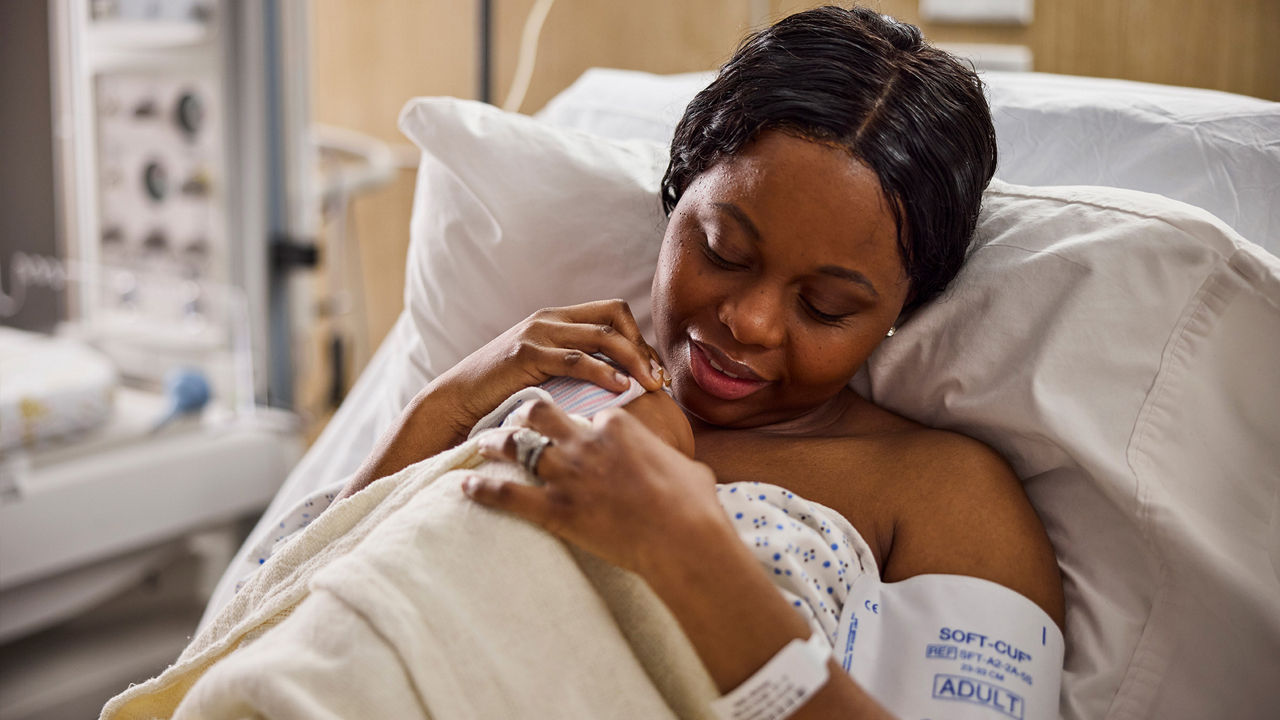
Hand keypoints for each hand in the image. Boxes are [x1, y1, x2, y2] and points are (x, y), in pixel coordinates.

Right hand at [432, 299, 665, 436]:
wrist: (456, 399)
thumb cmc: (503, 393)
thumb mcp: (543, 371)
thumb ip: (573, 366)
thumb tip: (616, 382)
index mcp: (557, 319)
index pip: (614, 313)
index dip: (639, 338)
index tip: (654, 370)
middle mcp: (550, 319)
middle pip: (615, 317)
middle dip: (643, 347)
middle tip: (659, 378)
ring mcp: (538, 333)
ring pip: (602, 336)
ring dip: (633, 360)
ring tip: (650, 384)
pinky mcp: (526, 354)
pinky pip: (576, 358)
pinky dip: (603, 372)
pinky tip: (620, 387)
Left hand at [465, 398, 725, 576]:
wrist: (682, 538)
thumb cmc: (694, 506)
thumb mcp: (689, 469)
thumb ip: (673, 462)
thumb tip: (688, 470)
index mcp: (616, 426)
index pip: (587, 414)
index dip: (577, 423)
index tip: (569, 428)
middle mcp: (585, 442)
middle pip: (540, 415)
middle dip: (523, 415)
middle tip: (512, 421)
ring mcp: (566, 475)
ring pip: (516, 447)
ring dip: (495, 444)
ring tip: (481, 444)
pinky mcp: (554, 510)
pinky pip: (507, 494)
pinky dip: (482, 489)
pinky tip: (465, 487)